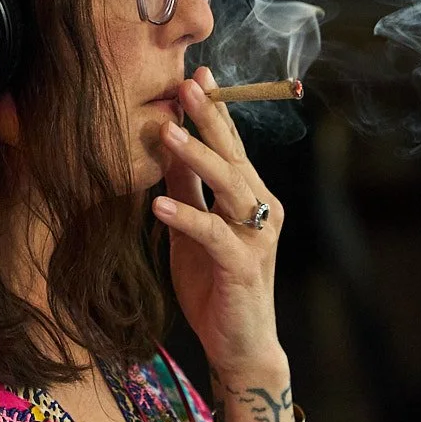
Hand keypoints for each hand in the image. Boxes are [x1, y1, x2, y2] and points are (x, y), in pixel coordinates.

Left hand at [150, 66, 286, 378]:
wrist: (239, 347)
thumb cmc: (215, 287)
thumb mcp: (191, 229)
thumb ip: (185, 187)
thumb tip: (164, 140)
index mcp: (250, 196)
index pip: (232, 145)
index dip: (215, 110)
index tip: (196, 74)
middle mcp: (261, 209)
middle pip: (234, 155)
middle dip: (209, 118)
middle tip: (185, 84)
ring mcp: (256, 237)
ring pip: (228, 186)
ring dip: (196, 157)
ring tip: (164, 133)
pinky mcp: (244, 266)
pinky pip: (214, 234)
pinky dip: (186, 216)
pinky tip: (158, 204)